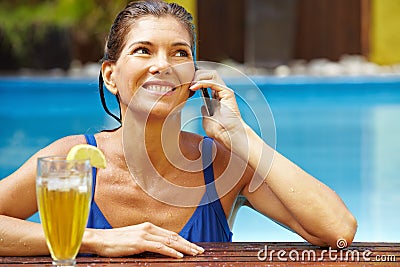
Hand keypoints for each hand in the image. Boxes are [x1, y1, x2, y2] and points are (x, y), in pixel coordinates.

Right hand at [85, 222, 203, 257]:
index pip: (171, 234)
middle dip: (188, 244)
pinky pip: (160, 247)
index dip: (184, 240)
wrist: (100, 240)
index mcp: (149, 227)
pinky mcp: (140, 242)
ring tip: (194, 253)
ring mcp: (145, 234)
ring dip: (184, 248)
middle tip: (200, 251)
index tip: (193, 246)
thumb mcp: (135, 239)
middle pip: (174, 237)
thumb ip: (148, 241)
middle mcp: (149, 228)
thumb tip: (160, 248)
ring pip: (170, 241)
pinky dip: (171, 252)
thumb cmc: (115, 241)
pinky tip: (179, 256)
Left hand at [190, 69, 246, 148]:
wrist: (228, 135)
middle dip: (196, 75)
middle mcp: (221, 92)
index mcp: (216, 96)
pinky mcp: (227, 92)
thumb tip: (202, 107)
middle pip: (208, 74)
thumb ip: (204, 111)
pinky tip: (194, 87)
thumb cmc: (219, 130)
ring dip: (199, 77)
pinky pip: (213, 81)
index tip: (185, 85)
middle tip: (186, 83)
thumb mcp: (207, 119)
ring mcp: (225, 91)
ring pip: (211, 74)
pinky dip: (202, 82)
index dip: (195, 79)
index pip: (205, 80)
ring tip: (190, 85)